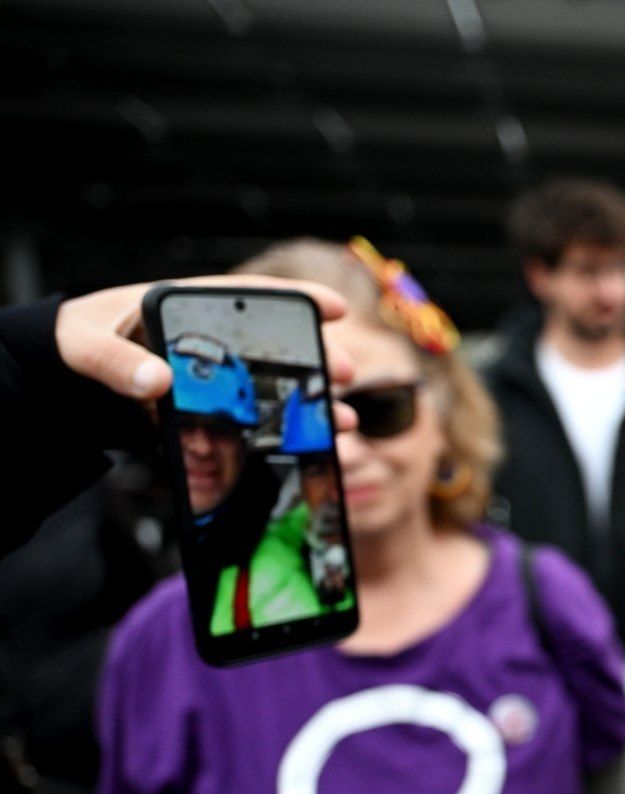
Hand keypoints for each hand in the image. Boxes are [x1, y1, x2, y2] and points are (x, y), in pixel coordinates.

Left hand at [53, 275, 356, 427]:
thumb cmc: (75, 343)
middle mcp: (207, 340)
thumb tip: (158, 381)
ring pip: (268, 387)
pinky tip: (302, 446)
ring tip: (339, 420)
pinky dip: (278, 434)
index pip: (247, 297)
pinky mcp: (203, 410)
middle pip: (272, 346)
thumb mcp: (84, 345)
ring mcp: (209, 376)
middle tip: (345, 374)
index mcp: (184, 308)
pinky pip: (246, 420)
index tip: (335, 307)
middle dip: (315, 359)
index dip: (296, 297)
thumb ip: (115, 362)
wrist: (61, 379)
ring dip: (306, 403)